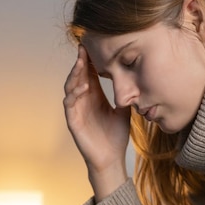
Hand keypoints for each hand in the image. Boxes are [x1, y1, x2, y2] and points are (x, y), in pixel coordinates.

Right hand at [63, 46, 129, 199]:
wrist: (111, 158)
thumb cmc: (115, 136)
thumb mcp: (124, 111)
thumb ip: (124, 95)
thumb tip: (135, 79)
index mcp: (94, 97)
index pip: (89, 74)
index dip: (90, 60)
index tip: (93, 45)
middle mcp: (83, 101)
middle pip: (78, 76)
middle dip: (80, 62)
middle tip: (83, 47)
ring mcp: (76, 111)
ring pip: (70, 87)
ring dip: (75, 74)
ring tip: (81, 63)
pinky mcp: (73, 122)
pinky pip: (69, 104)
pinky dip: (74, 94)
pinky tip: (83, 86)